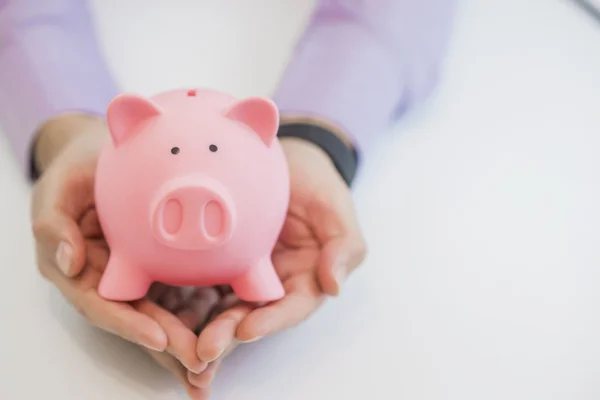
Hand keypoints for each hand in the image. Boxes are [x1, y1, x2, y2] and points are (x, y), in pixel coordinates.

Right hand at [29, 115, 205, 388]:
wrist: (103, 155)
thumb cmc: (75, 171)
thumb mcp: (57, 189)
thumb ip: (54, 223)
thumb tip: (67, 262)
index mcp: (80, 270)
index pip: (104, 305)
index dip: (128, 325)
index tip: (159, 339)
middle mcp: (109, 280)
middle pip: (138, 318)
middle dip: (167, 344)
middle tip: (200, 363)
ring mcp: (135, 275)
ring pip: (161, 312)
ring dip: (186, 338)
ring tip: (215, 360)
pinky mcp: (159, 264)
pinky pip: (180, 287)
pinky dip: (200, 308)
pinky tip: (229, 318)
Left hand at [186, 126, 366, 390]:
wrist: (289, 162)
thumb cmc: (318, 185)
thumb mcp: (336, 208)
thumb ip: (343, 246)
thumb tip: (334, 287)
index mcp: (304, 280)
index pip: (290, 308)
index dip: (271, 321)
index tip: (248, 329)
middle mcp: (273, 285)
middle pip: (250, 316)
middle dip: (228, 336)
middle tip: (203, 350)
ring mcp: (244, 275)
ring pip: (221, 307)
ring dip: (200, 329)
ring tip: (174, 344)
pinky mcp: (220, 263)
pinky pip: (199, 283)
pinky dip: (180, 300)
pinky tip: (156, 308)